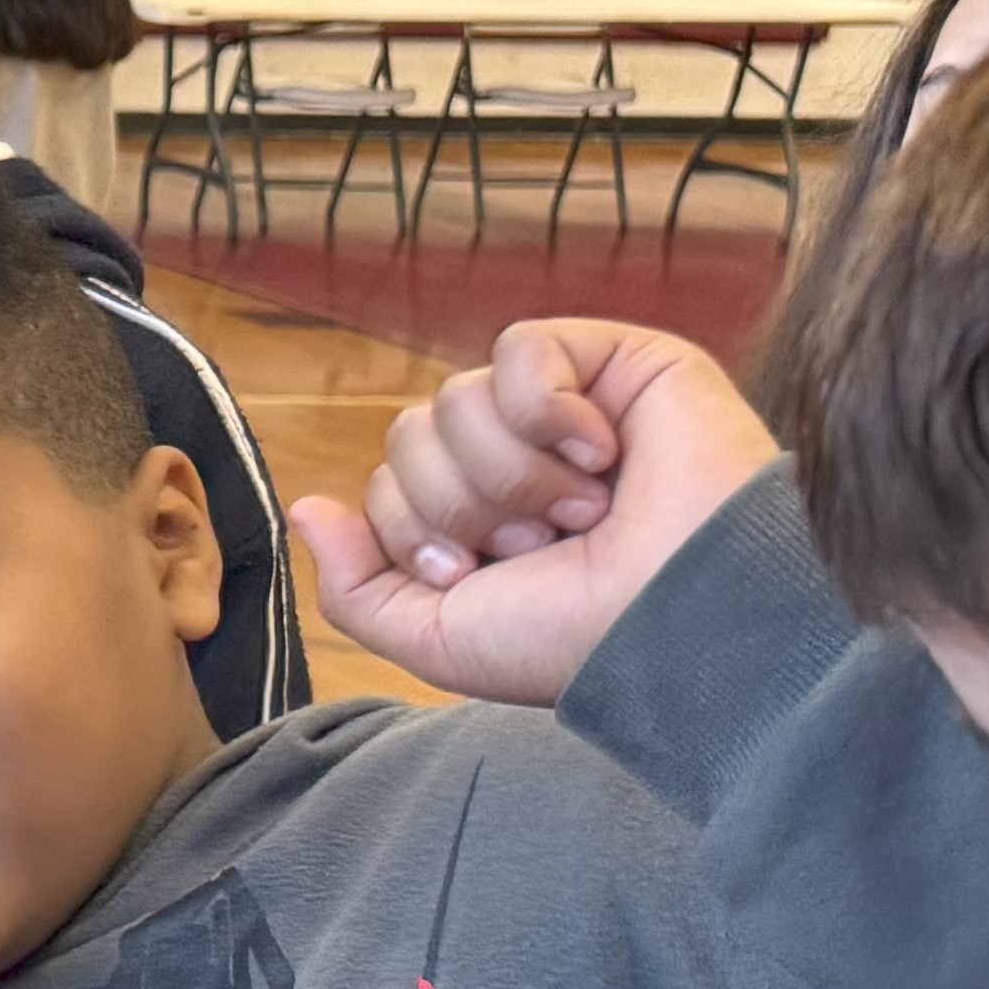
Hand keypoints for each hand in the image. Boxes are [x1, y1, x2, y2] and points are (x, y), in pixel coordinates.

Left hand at [290, 317, 782, 708]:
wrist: (680, 618)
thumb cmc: (574, 639)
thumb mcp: (437, 638)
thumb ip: (356, 585)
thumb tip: (307, 508)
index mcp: (480, 520)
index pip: (386, 485)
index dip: (413, 532)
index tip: (478, 573)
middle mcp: (520, 461)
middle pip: (410, 436)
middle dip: (459, 505)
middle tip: (541, 545)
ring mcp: (569, 409)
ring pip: (455, 398)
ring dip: (510, 473)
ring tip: (582, 512)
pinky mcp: (619, 362)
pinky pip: (520, 349)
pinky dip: (547, 411)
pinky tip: (603, 455)